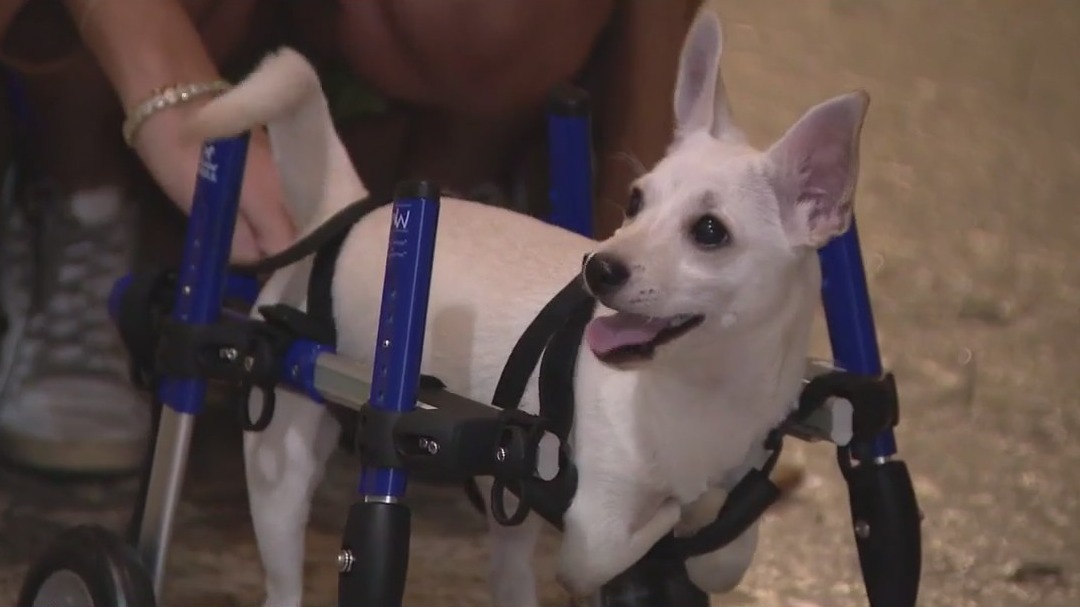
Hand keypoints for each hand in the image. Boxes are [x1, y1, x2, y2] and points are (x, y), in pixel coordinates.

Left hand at [132, 98, 296, 263]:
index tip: (251, 280)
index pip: (290, 248)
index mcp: (274, 198)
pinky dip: (264, 215)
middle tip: (243, 267)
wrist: (171, 88)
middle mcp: (289, 185)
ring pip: (287, 216)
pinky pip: (279, 200)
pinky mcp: (272, 161)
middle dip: (274, 252)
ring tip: (240, 247)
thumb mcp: (195, 200)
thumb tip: (254, 264)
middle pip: (294, 232)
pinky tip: (242, 219)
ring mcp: (283, 170)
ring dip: (268, 234)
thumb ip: (231, 236)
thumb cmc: (178, 147)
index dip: (273, 268)